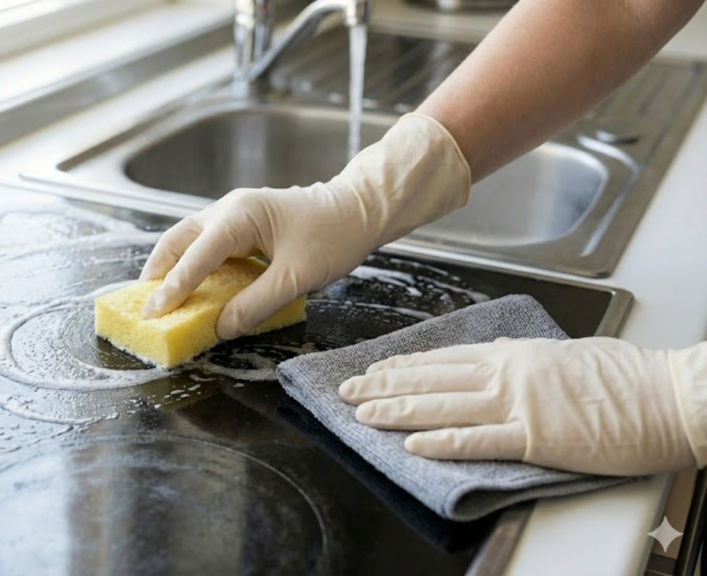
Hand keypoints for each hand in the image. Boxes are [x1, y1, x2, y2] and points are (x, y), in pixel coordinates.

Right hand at [139, 113, 470, 339]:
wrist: (359, 210)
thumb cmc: (333, 235)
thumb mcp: (297, 277)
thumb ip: (256, 304)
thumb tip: (221, 328)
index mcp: (239, 216)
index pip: (196, 256)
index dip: (173, 287)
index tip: (153, 312)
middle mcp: (228, 210)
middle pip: (178, 240)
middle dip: (158, 272)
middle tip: (143, 305)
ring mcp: (234, 215)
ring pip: (189, 240)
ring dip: (172, 268)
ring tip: (159, 298)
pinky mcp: (242, 226)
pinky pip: (207, 246)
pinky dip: (193, 266)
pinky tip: (192, 288)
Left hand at [338, 337, 706, 475]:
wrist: (668, 394)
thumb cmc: (625, 379)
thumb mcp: (562, 356)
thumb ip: (523, 363)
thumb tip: (497, 363)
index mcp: (514, 353)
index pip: (444, 359)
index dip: (404, 366)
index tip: (375, 369)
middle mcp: (508, 373)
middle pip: (433, 379)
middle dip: (384, 385)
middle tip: (347, 391)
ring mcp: (520, 403)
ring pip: (444, 406)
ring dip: (398, 411)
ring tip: (362, 414)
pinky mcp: (537, 436)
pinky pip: (480, 440)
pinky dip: (444, 443)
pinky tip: (413, 445)